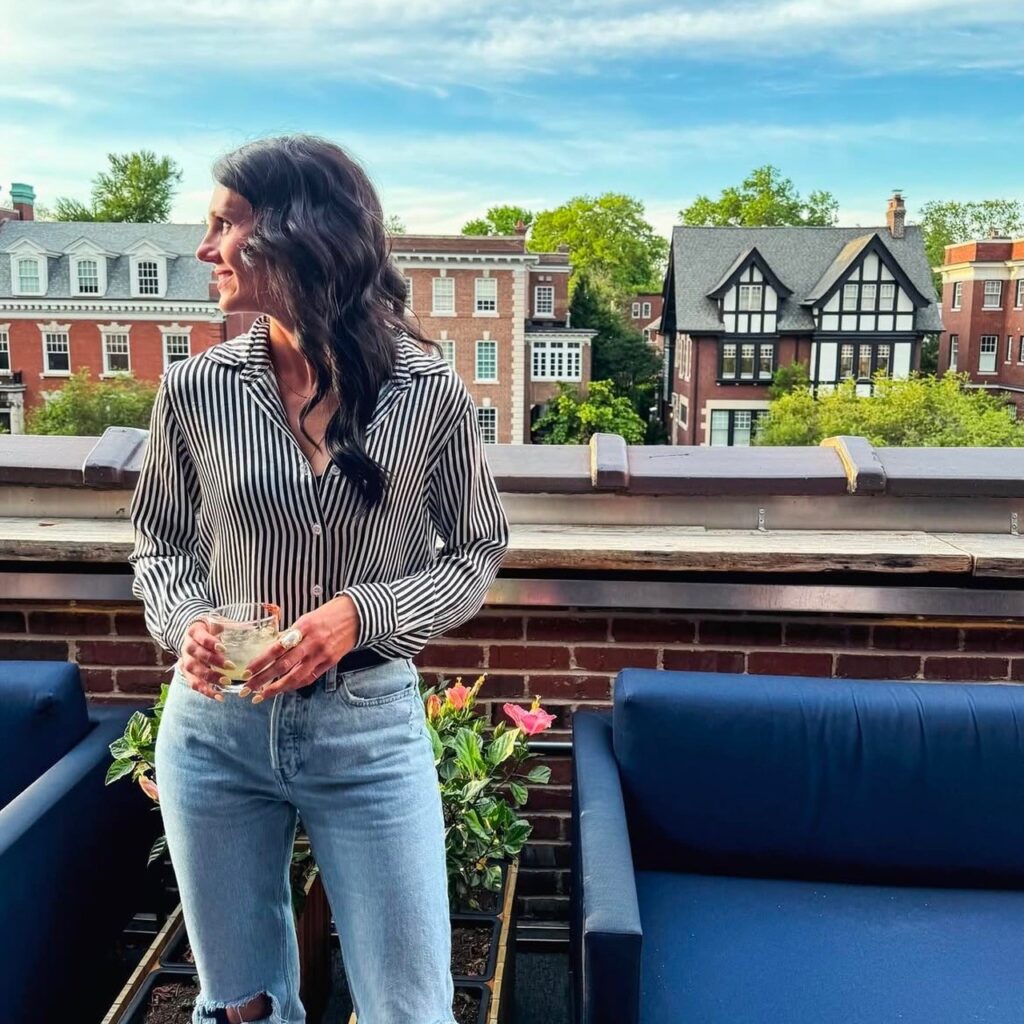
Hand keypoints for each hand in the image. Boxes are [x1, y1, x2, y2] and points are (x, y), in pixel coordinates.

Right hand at [178, 618, 229, 701]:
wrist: (194, 635)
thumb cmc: (212, 629)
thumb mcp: (219, 623)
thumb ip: (232, 626)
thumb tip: (254, 628)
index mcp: (194, 631)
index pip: (200, 637)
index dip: (210, 642)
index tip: (223, 648)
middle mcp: (187, 646)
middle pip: (197, 655)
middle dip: (214, 662)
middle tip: (231, 667)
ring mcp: (185, 660)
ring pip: (194, 670)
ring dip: (210, 677)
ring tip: (227, 682)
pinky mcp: (187, 673)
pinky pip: (194, 684)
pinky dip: (206, 691)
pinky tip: (220, 696)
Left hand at [243, 595, 359, 703]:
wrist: (356, 616)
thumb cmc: (328, 614)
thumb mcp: (306, 618)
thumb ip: (290, 634)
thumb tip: (272, 649)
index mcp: (303, 628)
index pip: (277, 648)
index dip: (261, 661)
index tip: (248, 671)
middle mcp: (312, 643)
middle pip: (283, 665)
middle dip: (263, 679)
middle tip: (247, 688)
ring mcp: (322, 654)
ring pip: (296, 676)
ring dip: (277, 688)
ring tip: (262, 695)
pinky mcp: (330, 662)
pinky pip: (310, 677)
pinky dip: (295, 685)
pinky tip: (284, 689)